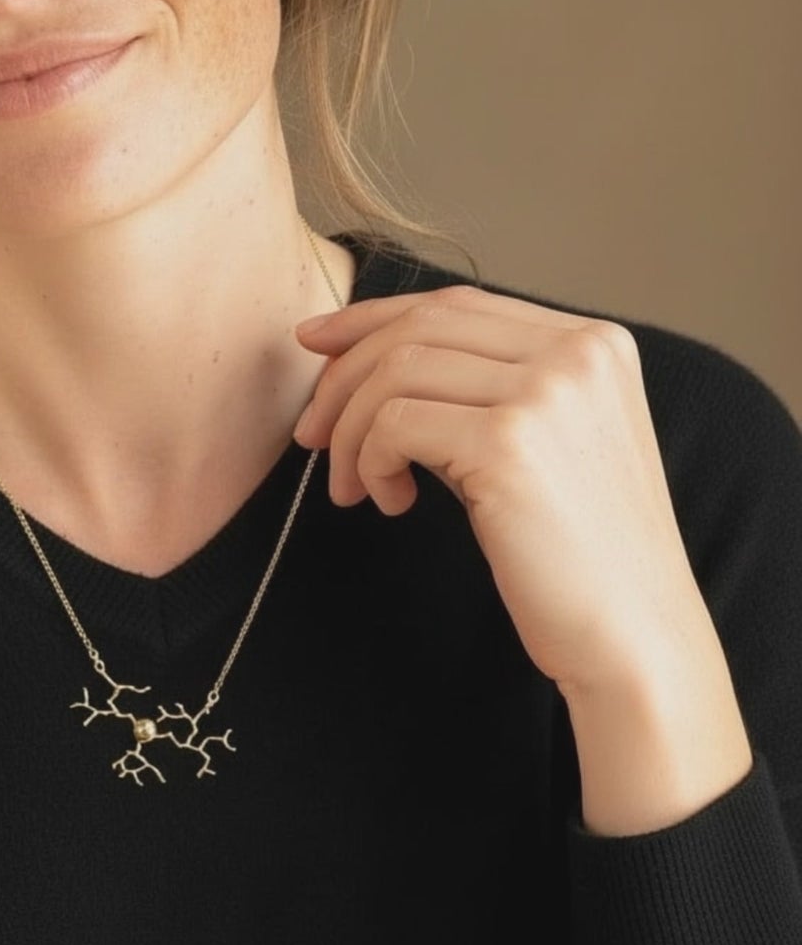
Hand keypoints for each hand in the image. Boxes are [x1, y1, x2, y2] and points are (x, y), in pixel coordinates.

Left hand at [292, 284, 716, 697]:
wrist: (634, 640)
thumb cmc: (574, 552)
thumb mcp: (541, 441)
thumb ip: (482, 385)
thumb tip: (361, 352)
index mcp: (594, 342)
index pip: (456, 304)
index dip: (373, 319)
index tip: (316, 344)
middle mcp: (578, 352)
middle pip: (419, 328)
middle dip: (344, 376)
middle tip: (311, 432)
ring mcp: (547, 392)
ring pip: (395, 372)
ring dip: (350, 431)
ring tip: (352, 486)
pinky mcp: (508, 442)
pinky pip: (392, 424)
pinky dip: (367, 461)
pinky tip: (388, 501)